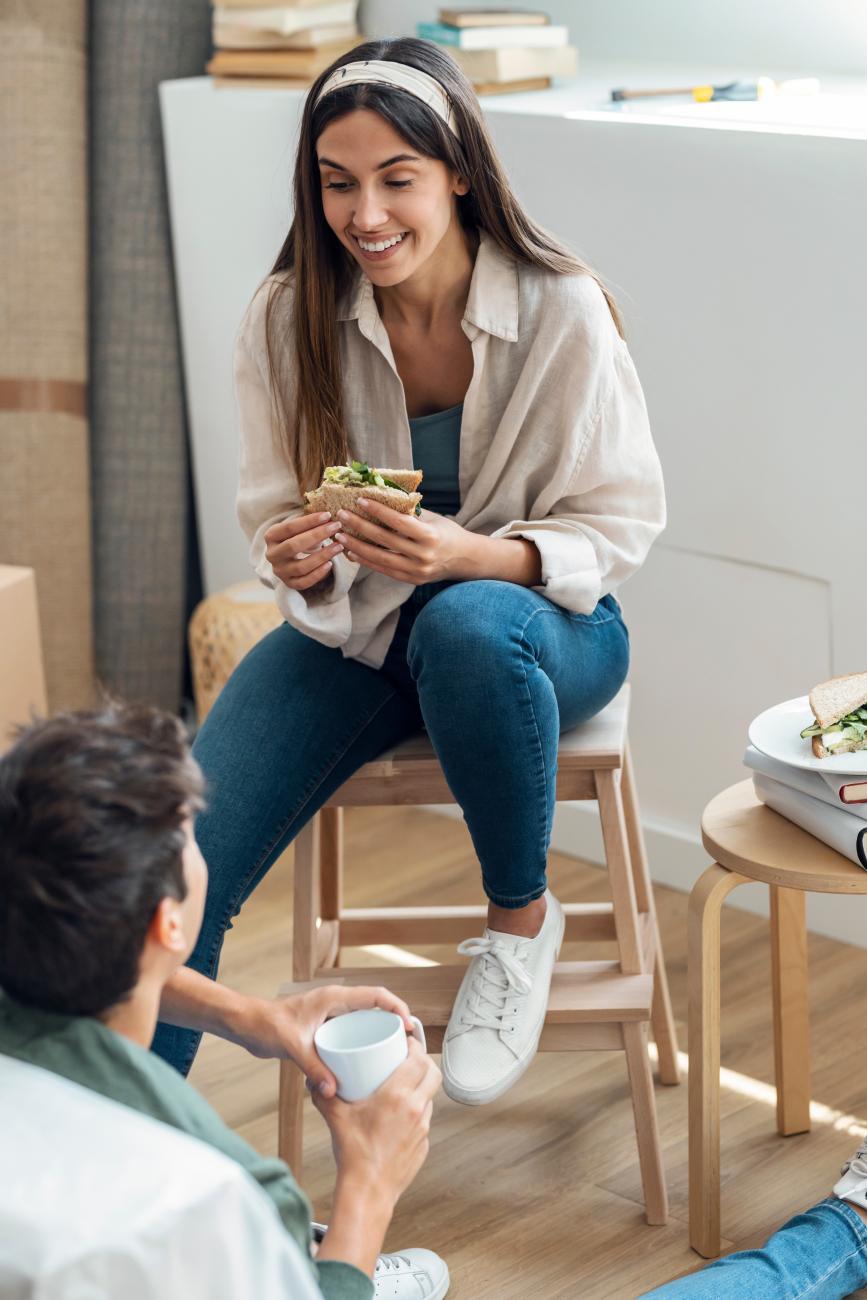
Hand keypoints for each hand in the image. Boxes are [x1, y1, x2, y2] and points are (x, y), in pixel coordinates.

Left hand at [229, 985, 412, 1096]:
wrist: (248, 1025)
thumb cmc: (266, 1025)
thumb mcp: (292, 1046)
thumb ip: (313, 1067)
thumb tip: (333, 1089)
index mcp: (334, 998)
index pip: (376, 995)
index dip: (397, 1007)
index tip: (409, 1026)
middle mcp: (336, 1003)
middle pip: (375, 1007)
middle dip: (394, 1023)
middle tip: (407, 1045)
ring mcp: (331, 1014)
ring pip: (364, 1019)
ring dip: (380, 1032)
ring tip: (392, 1055)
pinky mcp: (325, 1026)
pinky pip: (352, 1030)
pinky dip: (363, 1041)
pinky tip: (365, 1062)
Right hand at [264, 513, 344, 590]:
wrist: (287, 559)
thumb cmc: (296, 537)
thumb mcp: (297, 528)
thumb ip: (308, 523)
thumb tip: (329, 517)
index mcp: (271, 536)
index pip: (289, 527)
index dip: (309, 521)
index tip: (327, 515)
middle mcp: (272, 554)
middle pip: (294, 546)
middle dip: (317, 535)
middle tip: (336, 527)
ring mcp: (280, 571)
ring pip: (301, 566)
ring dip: (322, 556)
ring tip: (338, 546)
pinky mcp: (289, 583)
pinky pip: (304, 582)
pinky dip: (318, 574)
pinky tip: (330, 564)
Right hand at [312, 1038, 441, 1205]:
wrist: (368, 1191)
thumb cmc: (354, 1155)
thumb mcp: (335, 1117)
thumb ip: (323, 1095)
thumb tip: (314, 1082)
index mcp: (398, 1096)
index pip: (419, 1060)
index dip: (416, 1046)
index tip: (407, 1041)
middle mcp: (415, 1109)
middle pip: (433, 1074)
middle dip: (425, 1062)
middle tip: (411, 1058)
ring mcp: (422, 1128)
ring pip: (431, 1097)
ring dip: (422, 1087)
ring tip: (405, 1085)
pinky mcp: (424, 1144)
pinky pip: (425, 1120)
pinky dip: (417, 1111)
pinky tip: (401, 1115)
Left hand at [335, 500, 480, 584]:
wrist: (466, 560)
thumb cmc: (447, 533)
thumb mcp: (434, 518)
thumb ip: (411, 512)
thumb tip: (383, 496)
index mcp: (430, 536)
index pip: (399, 522)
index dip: (378, 510)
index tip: (360, 500)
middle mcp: (423, 556)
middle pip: (385, 540)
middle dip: (360, 527)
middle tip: (342, 516)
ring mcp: (417, 571)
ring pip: (380, 559)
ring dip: (357, 547)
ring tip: (340, 536)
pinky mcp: (412, 580)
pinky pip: (384, 570)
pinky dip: (366, 561)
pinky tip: (352, 552)